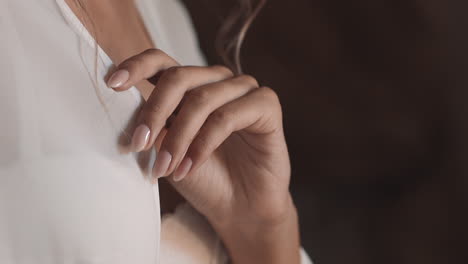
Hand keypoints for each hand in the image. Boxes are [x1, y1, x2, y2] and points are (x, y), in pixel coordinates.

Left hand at [107, 49, 299, 263]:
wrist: (239, 208)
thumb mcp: (168, 150)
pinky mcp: (266, 105)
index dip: (136, 66)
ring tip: (165, 169)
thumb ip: (154, 126)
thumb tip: (130, 111)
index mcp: (192, 85)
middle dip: (154, 112)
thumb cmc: (202, 177)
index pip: (162, 61)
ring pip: (201, 100)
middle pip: (179, 78)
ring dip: (178, 138)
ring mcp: (244, 90)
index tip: (112, 85)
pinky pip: (227, 117)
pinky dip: (204, 144)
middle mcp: (217, 81)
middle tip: (137, 145)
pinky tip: (190, 167)